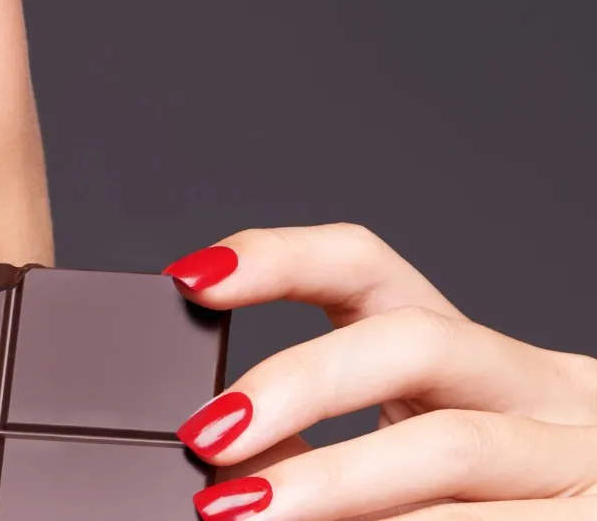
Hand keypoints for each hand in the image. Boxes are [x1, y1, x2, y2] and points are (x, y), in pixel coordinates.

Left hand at [162, 223, 596, 520]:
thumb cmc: (487, 519)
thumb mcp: (407, 468)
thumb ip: (319, 453)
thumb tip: (217, 458)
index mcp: (470, 361)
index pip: (370, 266)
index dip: (279, 259)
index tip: (195, 278)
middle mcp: (537, 390)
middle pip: (411, 342)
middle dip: (298, 384)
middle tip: (210, 435)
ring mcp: (577, 459)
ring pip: (447, 448)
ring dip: (329, 484)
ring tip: (241, 515)